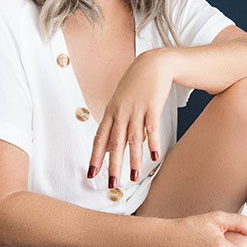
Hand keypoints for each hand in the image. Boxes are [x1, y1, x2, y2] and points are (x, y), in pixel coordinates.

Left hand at [87, 50, 172, 184]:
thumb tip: (106, 148)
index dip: (95, 157)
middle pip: (115, 142)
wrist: (153, 64)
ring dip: (133, 159)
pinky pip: (152, 128)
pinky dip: (153, 143)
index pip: (100, 138)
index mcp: (111, 112)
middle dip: (113, 164)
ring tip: (133, 177)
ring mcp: (137, 109)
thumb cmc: (136, 85)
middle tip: (112, 183)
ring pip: (134, 138)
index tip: (91, 174)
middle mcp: (121, 112)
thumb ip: (113, 126)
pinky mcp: (152, 105)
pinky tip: (155, 157)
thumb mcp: (120, 104)